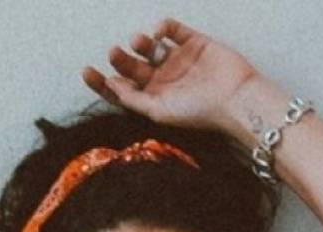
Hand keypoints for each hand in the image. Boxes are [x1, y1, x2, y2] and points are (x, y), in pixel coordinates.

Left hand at [82, 18, 260, 131]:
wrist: (236, 98)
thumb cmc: (199, 112)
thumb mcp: (159, 112)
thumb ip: (133, 100)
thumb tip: (111, 86)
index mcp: (153, 99)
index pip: (121, 90)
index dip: (102, 82)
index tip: (87, 71)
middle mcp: (163, 80)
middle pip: (132, 66)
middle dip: (120, 59)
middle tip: (114, 52)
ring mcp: (178, 60)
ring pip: (149, 46)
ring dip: (139, 42)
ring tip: (138, 42)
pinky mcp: (194, 42)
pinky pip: (172, 29)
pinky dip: (162, 27)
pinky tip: (158, 32)